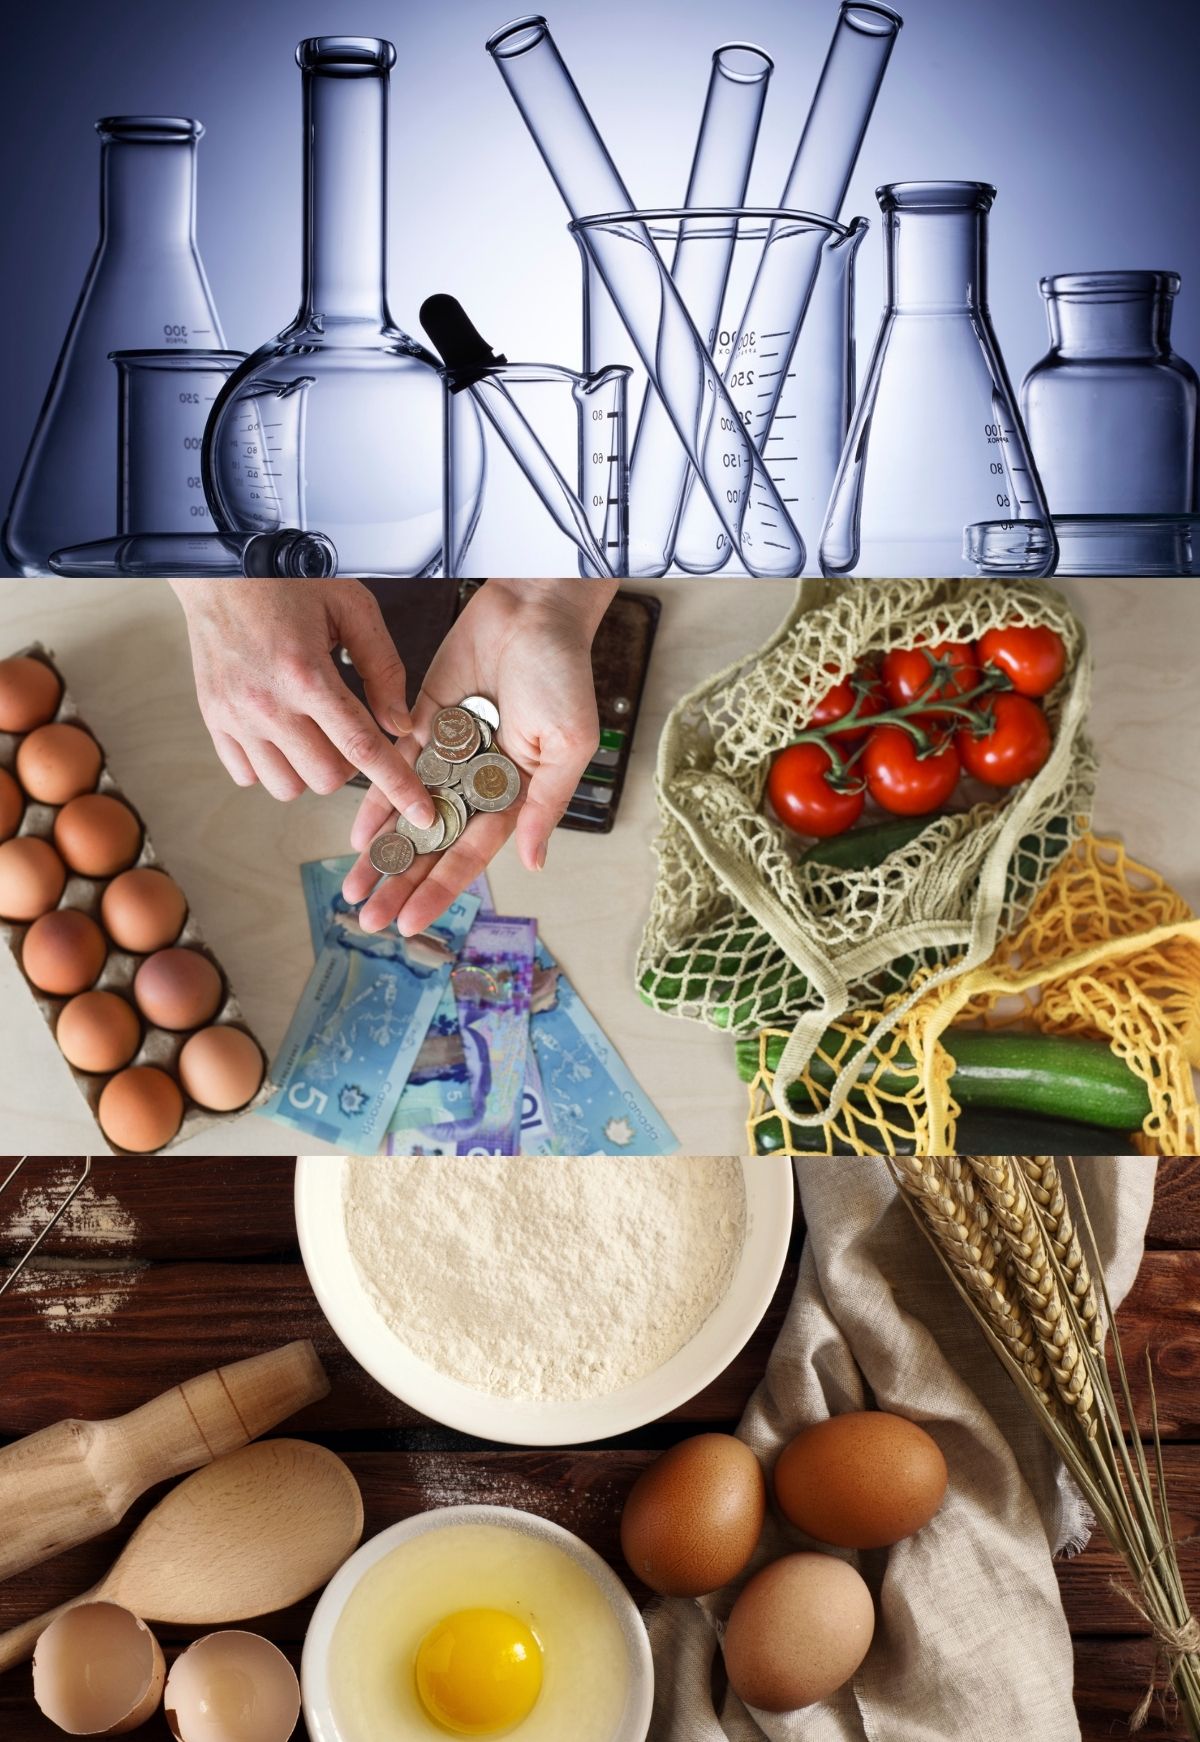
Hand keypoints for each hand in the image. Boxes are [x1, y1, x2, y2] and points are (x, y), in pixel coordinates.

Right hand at [170, 578, 436, 827]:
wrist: (219, 569)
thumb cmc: (286, 580)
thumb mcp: (351, 608)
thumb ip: (383, 668)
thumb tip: (400, 724)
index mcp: (306, 673)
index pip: (362, 748)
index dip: (398, 785)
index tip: (421, 813)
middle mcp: (266, 702)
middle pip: (326, 778)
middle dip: (351, 766)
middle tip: (349, 731)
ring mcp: (235, 716)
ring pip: (287, 787)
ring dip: (310, 770)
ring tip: (314, 733)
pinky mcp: (213, 720)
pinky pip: (248, 776)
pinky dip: (272, 766)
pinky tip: (283, 735)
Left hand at [342, 577, 616, 935]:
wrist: (533, 610)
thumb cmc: (563, 675)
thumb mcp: (568, 747)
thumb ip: (545, 806)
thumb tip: (534, 865)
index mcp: (515, 794)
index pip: (470, 854)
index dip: (439, 888)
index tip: (410, 921)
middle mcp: (479, 782)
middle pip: (433, 844)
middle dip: (401, 883)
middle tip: (368, 920)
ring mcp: (449, 754)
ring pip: (409, 816)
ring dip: (382, 853)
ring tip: (353, 890)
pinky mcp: (424, 722)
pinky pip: (394, 769)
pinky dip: (376, 800)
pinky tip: (357, 834)